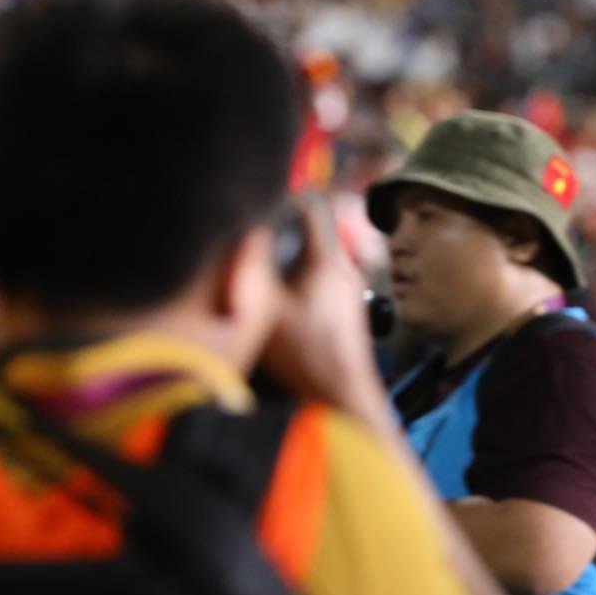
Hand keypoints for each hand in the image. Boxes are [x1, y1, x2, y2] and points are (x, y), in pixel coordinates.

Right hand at [257, 196, 387, 424]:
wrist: (339, 395)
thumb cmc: (305, 353)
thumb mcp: (267, 307)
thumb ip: (255, 268)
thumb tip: (245, 236)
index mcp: (327, 260)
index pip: (314, 209)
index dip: (288, 199)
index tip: (263, 201)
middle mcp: (345, 269)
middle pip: (315, 234)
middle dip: (285, 231)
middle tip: (255, 237)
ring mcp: (349, 291)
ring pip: (317, 259)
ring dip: (292, 258)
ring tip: (262, 266)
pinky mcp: (346, 312)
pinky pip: (321, 281)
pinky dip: (300, 280)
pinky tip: (279, 298)